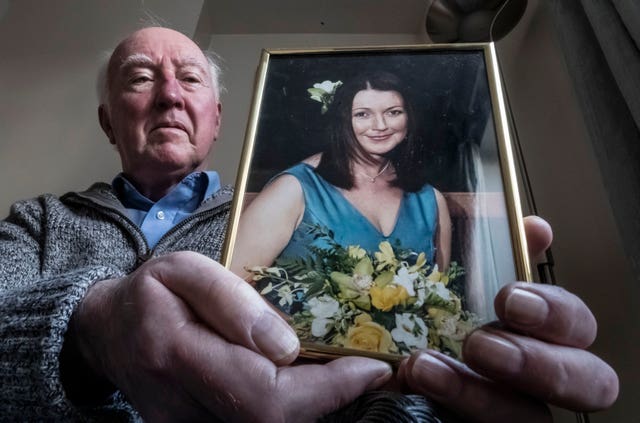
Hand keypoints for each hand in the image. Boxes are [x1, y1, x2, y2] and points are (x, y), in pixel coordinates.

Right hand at [69, 251, 391, 421]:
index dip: (326, 387)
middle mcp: (179, 405)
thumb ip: (230, 301)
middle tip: (368, 369)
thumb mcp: (183, 270)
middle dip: (331, 399)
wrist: (107, 333)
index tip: (372, 366)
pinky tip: (307, 384)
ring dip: (315, 407)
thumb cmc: (151, 293)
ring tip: (344, 372)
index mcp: (175, 352)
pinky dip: (290, 410)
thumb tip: (285, 345)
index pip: (263, 389)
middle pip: (270, 421)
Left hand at [397, 216, 618, 421]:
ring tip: (425, 368)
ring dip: (481, 394)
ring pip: (532, 417)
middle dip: (540, 363)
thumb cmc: (420, 311)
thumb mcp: (449, 273)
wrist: (365, 356)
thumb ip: (493, 251)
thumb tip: (537, 228)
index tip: (509, 296)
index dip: (557, 311)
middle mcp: (533, 374)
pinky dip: (452, 409)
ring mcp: (507, 409)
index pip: (576, 325)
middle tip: (480, 345)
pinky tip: (410, 388)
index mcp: (534, 330)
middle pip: (587, 382)